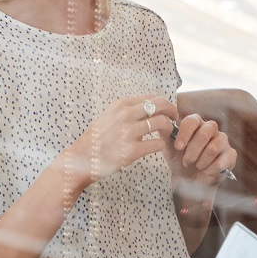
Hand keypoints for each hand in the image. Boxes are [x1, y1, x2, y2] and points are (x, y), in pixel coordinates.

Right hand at [59, 95, 175, 189]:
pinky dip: (160, 145)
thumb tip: (151, 105)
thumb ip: (127, 110)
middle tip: (175, 119)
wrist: (81, 159)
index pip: (153, 97)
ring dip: (169, 129)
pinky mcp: (132, 151)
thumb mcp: (109, 116)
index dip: (165, 104)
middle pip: (161, 105)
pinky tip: (154, 147)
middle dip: (173, 111)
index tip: (168, 111)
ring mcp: (128, 133)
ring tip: (167, 135)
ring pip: (162, 123)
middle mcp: (125, 115)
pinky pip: (157, 144)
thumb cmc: (96, 139)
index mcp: (121, 105)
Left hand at [167, 112, 237, 183]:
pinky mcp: (231, 154)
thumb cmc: (180, 162)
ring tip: (198, 166)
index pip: (192, 120)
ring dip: (201, 162)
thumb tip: (161, 123)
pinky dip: (211, 170)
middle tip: (187, 162)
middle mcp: (211, 128)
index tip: (178, 148)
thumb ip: (165, 137)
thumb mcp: (169, 151)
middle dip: (192, 152)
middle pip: (204, 134)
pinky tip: (207, 171)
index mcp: (196, 123)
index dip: (185, 134)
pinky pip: (222, 161)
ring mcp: (223, 140)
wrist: (191, 181)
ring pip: (213, 148)